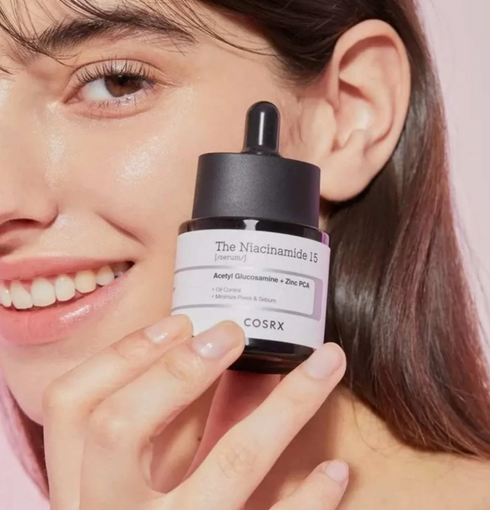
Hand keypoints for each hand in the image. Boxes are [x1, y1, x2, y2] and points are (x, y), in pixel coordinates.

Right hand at [43, 315, 347, 509]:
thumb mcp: (147, 483)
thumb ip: (177, 426)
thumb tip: (227, 354)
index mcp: (83, 485)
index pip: (71, 403)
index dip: (123, 354)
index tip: (178, 321)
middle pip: (119, 427)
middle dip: (177, 368)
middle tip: (231, 332)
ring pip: (227, 467)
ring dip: (285, 407)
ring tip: (325, 364)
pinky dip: (307, 497)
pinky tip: (334, 469)